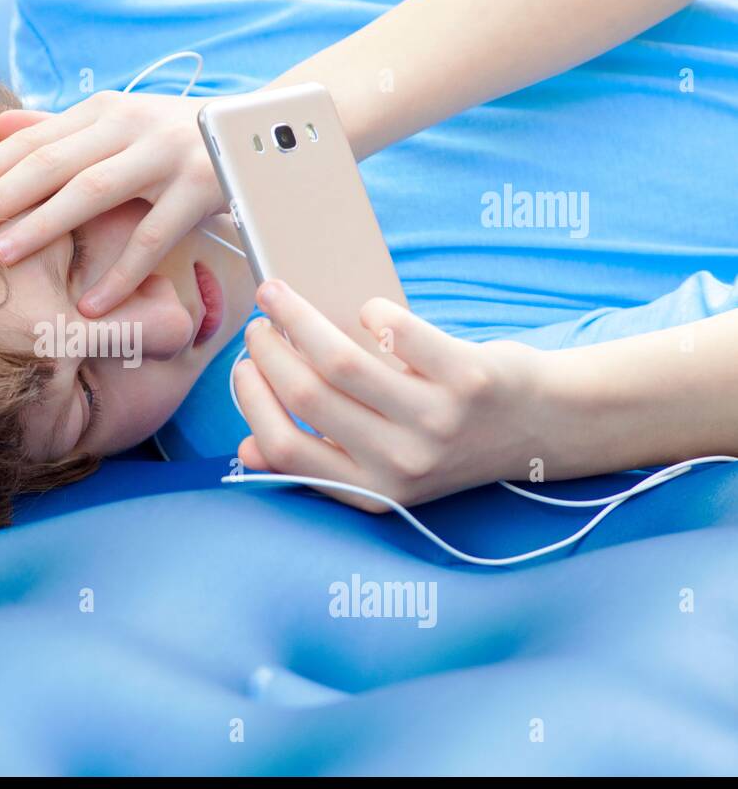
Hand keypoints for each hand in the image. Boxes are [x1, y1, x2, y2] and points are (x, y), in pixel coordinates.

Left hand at [0, 90, 225, 315]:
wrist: (260, 132)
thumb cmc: (173, 136)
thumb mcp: (117, 125)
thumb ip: (59, 129)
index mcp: (104, 110)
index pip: (35, 140)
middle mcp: (130, 126)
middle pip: (52, 163)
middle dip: (0, 197)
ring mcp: (167, 156)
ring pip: (93, 193)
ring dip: (42, 226)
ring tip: (0, 257)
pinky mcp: (200, 188)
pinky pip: (152, 237)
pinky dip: (119, 272)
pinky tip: (89, 305)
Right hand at [235, 280, 550, 511]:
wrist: (544, 427)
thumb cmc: (450, 440)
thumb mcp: (385, 472)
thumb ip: (322, 462)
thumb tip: (247, 453)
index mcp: (371, 491)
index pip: (284, 448)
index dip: (252, 401)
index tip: (243, 366)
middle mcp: (402, 465)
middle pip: (306, 396)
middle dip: (267, 350)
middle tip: (260, 323)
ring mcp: (437, 423)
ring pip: (340, 362)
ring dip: (298, 319)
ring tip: (282, 297)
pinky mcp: (469, 379)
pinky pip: (400, 333)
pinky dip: (375, 313)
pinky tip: (371, 311)